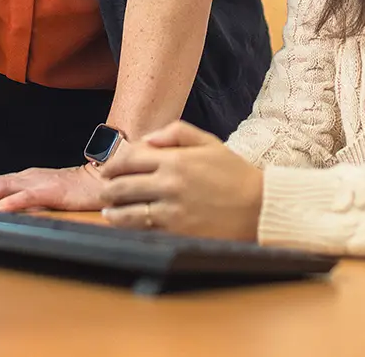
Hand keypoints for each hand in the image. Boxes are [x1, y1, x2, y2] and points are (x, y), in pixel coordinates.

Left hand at [0, 164, 104, 211]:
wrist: (104, 181)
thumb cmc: (76, 192)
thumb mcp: (46, 195)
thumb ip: (27, 201)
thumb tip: (5, 212)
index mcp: (24, 178)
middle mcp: (26, 177)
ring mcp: (37, 182)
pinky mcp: (50, 191)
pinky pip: (25, 198)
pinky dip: (8, 203)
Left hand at [97, 121, 263, 241]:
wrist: (260, 208)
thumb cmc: (234, 174)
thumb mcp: (209, 142)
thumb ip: (176, 132)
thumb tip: (148, 139)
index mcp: (175, 160)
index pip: (129, 159)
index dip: (112, 163)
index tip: (107, 167)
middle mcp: (169, 185)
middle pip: (121, 186)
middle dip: (107, 187)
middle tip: (104, 188)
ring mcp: (171, 211)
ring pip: (126, 212)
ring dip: (112, 210)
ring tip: (108, 209)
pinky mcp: (176, 233)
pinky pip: (143, 230)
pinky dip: (128, 227)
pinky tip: (123, 223)